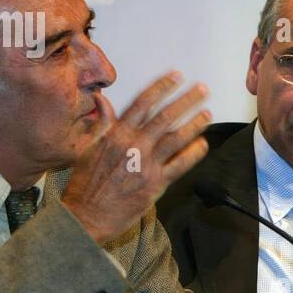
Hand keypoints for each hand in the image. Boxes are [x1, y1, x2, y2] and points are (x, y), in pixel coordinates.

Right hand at [63, 73, 210, 243]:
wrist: (87, 216)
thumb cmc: (85, 184)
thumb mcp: (87, 147)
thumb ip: (101, 123)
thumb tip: (103, 101)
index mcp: (115, 134)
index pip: (143, 102)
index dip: (162, 87)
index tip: (176, 77)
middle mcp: (133, 145)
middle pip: (165, 117)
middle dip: (187, 100)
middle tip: (202, 90)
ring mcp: (146, 164)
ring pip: (177, 138)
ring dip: (195, 123)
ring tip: (207, 113)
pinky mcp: (156, 184)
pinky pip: (181, 164)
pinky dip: (194, 153)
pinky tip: (203, 143)